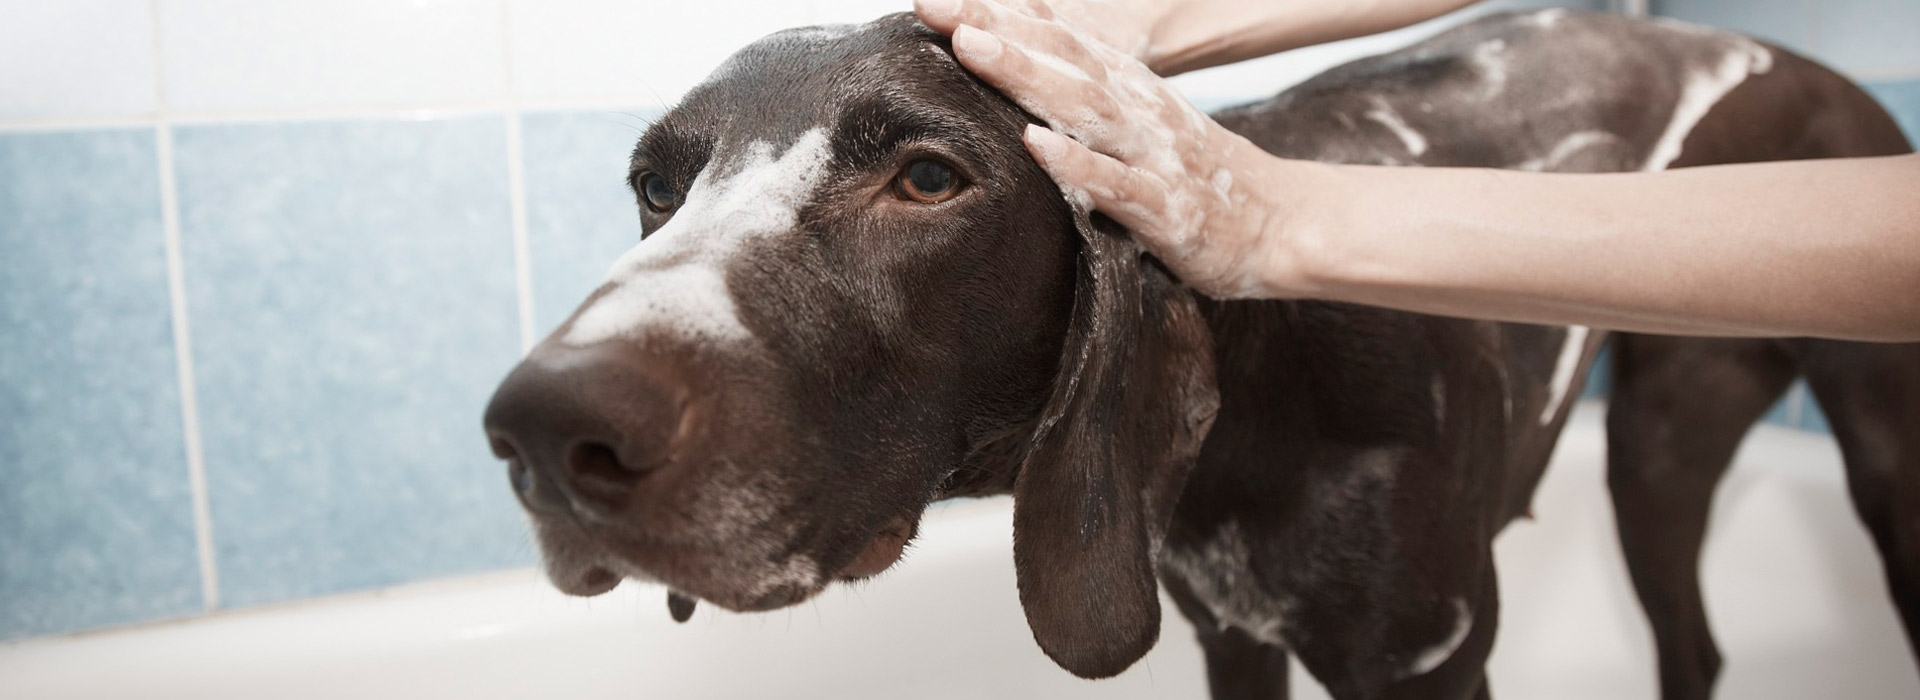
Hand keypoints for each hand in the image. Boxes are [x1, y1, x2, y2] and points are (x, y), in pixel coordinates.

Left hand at [914, 0, 1324, 297]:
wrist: (1282, 221)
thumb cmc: (1196, 173)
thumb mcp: (1139, 118)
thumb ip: (1086, 87)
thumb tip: (1024, 55)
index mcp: (1128, 88)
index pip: (1057, 39)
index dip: (998, 14)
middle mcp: (1138, 110)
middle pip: (1061, 59)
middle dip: (997, 30)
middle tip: (935, 5)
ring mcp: (1153, 156)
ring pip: (1084, 108)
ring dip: (1027, 76)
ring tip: (971, 49)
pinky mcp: (1168, 209)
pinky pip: (1117, 185)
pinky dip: (1076, 164)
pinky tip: (1035, 145)